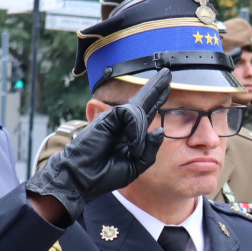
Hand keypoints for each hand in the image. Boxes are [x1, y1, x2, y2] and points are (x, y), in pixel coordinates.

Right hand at [26, 69, 171, 221]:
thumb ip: (150, 149)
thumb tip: (160, 129)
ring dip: (140, 134)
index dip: (157, 98)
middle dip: (156, 86)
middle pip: (143, 100)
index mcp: (131, 133)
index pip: (147, 111)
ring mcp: (115, 119)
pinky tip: (131, 144)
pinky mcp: (108, 117)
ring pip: (139, 111)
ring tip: (133, 151)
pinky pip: (131, 114)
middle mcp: (124, 123)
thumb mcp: (136, 165)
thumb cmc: (105, 174)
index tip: (167, 86)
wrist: (83, 178)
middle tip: (167, 72)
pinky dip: (135, 130)